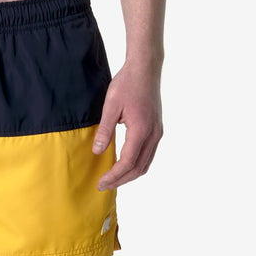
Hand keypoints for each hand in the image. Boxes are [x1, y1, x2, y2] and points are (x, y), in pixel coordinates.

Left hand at [92, 58, 163, 189]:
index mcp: (141, 130)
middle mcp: (153, 135)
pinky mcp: (157, 129)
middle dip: (121, 180)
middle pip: (139, 168)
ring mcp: (157, 133)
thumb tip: (97, 152)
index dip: (114, 175)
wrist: (145, 69)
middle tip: (104, 185)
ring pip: (146, 163)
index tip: (101, 182)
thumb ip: (104, 130)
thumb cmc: (126, 84)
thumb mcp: (110, 105)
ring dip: (130, 174)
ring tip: (113, 179)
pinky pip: (149, 154)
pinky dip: (137, 164)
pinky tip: (125, 164)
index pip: (127, 162)